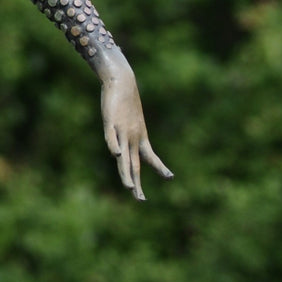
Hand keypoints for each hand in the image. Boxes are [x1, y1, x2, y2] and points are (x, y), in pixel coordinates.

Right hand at [98, 51, 171, 200]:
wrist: (122, 81)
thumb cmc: (126, 101)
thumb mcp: (131, 119)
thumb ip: (129, 133)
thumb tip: (126, 145)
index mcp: (140, 137)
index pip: (151, 157)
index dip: (160, 167)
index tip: (170, 177)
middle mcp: (133, 137)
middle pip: (135, 164)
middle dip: (136, 183)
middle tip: (141, 199)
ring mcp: (122, 130)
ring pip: (124, 157)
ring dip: (126, 173)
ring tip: (129, 188)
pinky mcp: (110, 122)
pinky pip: (111, 137)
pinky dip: (114, 146)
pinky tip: (117, 155)